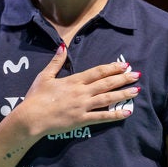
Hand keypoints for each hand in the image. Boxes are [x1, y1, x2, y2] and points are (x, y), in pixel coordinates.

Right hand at [14, 45, 140, 137]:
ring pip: (108, 98)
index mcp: (73, 81)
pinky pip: (102, 117)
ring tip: (136, 91)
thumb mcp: (45, 76)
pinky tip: (127, 112)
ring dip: (123, 94)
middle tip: (137, 75)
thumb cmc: (36, 98)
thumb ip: (56, 62)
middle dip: (123, 78)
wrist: (31, 118)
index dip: (112, 68)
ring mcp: (83, 106)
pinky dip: (115, 115)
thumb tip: (63, 46)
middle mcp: (81, 92)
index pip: (97, 72)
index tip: (124, 65)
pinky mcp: (82, 120)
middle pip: (106, 83)